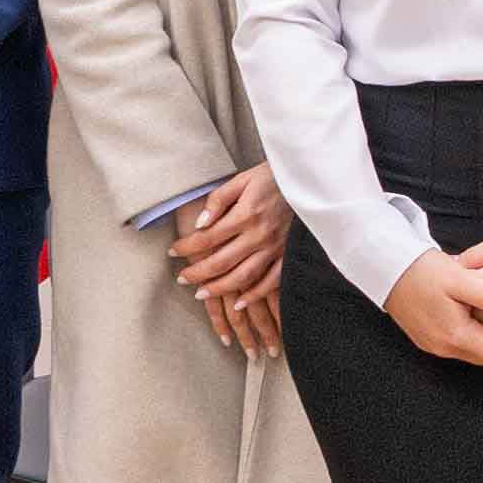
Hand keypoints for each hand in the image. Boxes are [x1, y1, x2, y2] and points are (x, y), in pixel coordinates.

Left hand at [171, 165, 286, 354]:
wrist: (309, 181)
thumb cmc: (272, 177)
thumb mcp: (242, 179)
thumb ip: (219, 200)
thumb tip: (200, 223)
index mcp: (245, 214)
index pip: (207, 237)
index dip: (187, 247)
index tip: (173, 252)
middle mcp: (259, 235)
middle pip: (222, 262)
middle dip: (198, 273)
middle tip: (182, 280)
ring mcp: (275, 248)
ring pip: (244, 276)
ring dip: (220, 289)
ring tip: (202, 294)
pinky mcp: (288, 255)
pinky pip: (272, 282)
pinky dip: (255, 295)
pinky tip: (240, 304)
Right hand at [381, 243, 482, 370]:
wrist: (385, 268)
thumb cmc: (423, 270)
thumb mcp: (463, 279)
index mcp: (456, 336)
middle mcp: (444, 347)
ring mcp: (434, 345)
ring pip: (475, 354)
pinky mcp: (427, 339)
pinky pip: (460, 346)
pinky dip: (477, 339)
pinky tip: (482, 319)